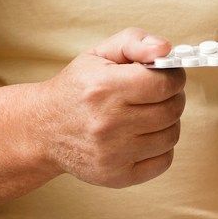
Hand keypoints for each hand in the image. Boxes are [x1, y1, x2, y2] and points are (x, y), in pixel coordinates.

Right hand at [30, 29, 185, 188]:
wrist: (42, 129)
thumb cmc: (76, 88)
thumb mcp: (99, 54)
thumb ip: (135, 42)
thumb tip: (166, 49)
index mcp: (104, 88)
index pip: (164, 84)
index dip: (174, 76)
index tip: (168, 75)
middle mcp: (107, 123)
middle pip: (171, 110)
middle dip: (173, 97)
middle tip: (159, 93)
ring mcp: (112, 154)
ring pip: (171, 135)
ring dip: (168, 122)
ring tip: (150, 113)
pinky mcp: (116, 176)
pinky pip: (163, 161)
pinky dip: (161, 147)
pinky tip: (144, 136)